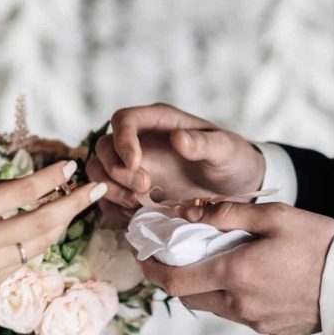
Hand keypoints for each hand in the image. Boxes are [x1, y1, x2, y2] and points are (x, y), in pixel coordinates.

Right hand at [0, 161, 106, 296]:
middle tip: (96, 189)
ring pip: (41, 244)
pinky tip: (40, 229)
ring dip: (61, 224)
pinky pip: (25, 260)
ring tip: (73, 206)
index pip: (25, 191)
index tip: (72, 167)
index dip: (53, 178)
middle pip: (44, 221)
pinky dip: (36, 242)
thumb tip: (34, 185)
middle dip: (75, 204)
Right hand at [87, 103, 264, 221]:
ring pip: (99, 170)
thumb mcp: (226, 150)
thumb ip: (204, 143)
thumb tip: (178, 139)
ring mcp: (134, 166)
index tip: (136, 164)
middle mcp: (141, 140)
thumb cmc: (231, 161)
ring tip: (136, 204)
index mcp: (160, 122)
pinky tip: (134, 215)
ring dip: (110, 189)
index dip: (122, 140)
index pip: (124, 119)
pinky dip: (113, 207)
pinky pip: (107, 196)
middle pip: (105, 147)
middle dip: (116, 170)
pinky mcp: (132, 190)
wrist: (234, 188)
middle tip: (144, 188)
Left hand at [142, 202, 333, 334]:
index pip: (175, 281)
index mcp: (235, 274)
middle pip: (191, 296)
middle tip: (180, 256)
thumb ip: (228, 214)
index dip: (154, 271)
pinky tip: (253, 280)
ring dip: (207, 287)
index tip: (145, 259)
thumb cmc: (320, 243)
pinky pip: (241, 315)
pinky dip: (234, 298)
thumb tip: (189, 212)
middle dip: (178, 278)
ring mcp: (257, 322)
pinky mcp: (274, 331)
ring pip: (215, 307)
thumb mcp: (275, 216)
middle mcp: (240, 304)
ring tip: (220, 264)